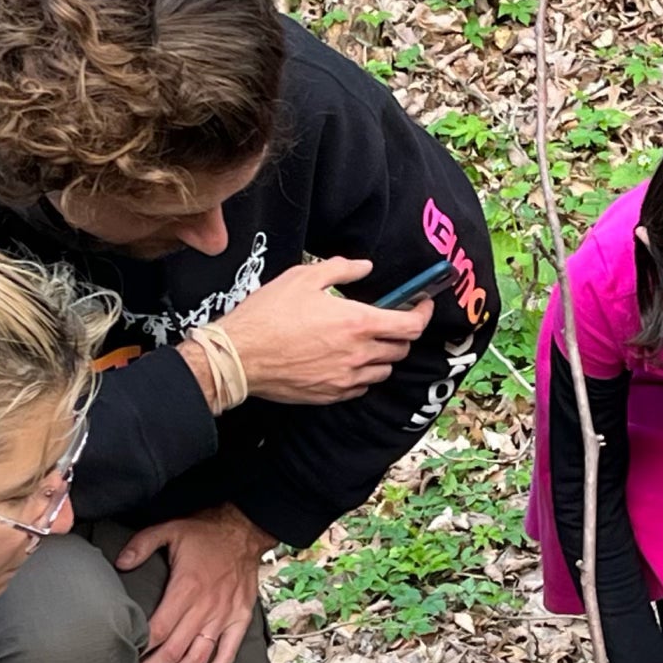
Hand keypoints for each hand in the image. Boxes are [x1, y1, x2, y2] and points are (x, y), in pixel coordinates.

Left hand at [117, 504, 272, 662]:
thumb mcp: (169, 529)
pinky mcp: (239, 622)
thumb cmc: (205, 533)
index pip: (159, 630)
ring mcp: (224, 618)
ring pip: (197, 659)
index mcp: (187, 588)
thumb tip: (119, 563)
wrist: (246, 531)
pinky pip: (227, 656)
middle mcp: (206, 608)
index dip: (139, 653)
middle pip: (173, 651)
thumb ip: (142, 545)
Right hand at [217, 257, 434, 404]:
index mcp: (357, 322)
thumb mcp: (303, 277)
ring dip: (383, 355)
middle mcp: (358, 354)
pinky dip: (363, 375)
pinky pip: (362, 387)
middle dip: (401, 333)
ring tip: (365, 341)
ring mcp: (346, 378)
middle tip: (387, 320)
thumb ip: (342, 269)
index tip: (423, 304)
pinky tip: (347, 361)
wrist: (239, 356)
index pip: (411, 325)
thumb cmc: (268, 314)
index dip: (423, 313)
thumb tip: (365, 268)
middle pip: (401, 349)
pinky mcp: (332, 395)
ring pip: (384, 371)